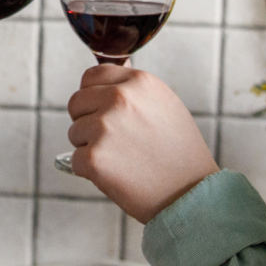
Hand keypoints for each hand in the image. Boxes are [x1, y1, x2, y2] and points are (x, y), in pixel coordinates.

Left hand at [66, 64, 217, 222]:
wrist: (190, 194)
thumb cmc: (180, 153)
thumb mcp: (164, 104)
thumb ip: (134, 89)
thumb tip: (112, 72)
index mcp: (138, 82)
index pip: (91, 76)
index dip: (92, 95)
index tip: (101, 111)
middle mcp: (119, 98)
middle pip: (76, 102)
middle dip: (86, 121)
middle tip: (112, 141)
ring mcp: (104, 127)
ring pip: (74, 132)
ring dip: (90, 147)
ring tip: (122, 159)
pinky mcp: (94, 157)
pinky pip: (75, 160)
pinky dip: (89, 171)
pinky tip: (116, 175)